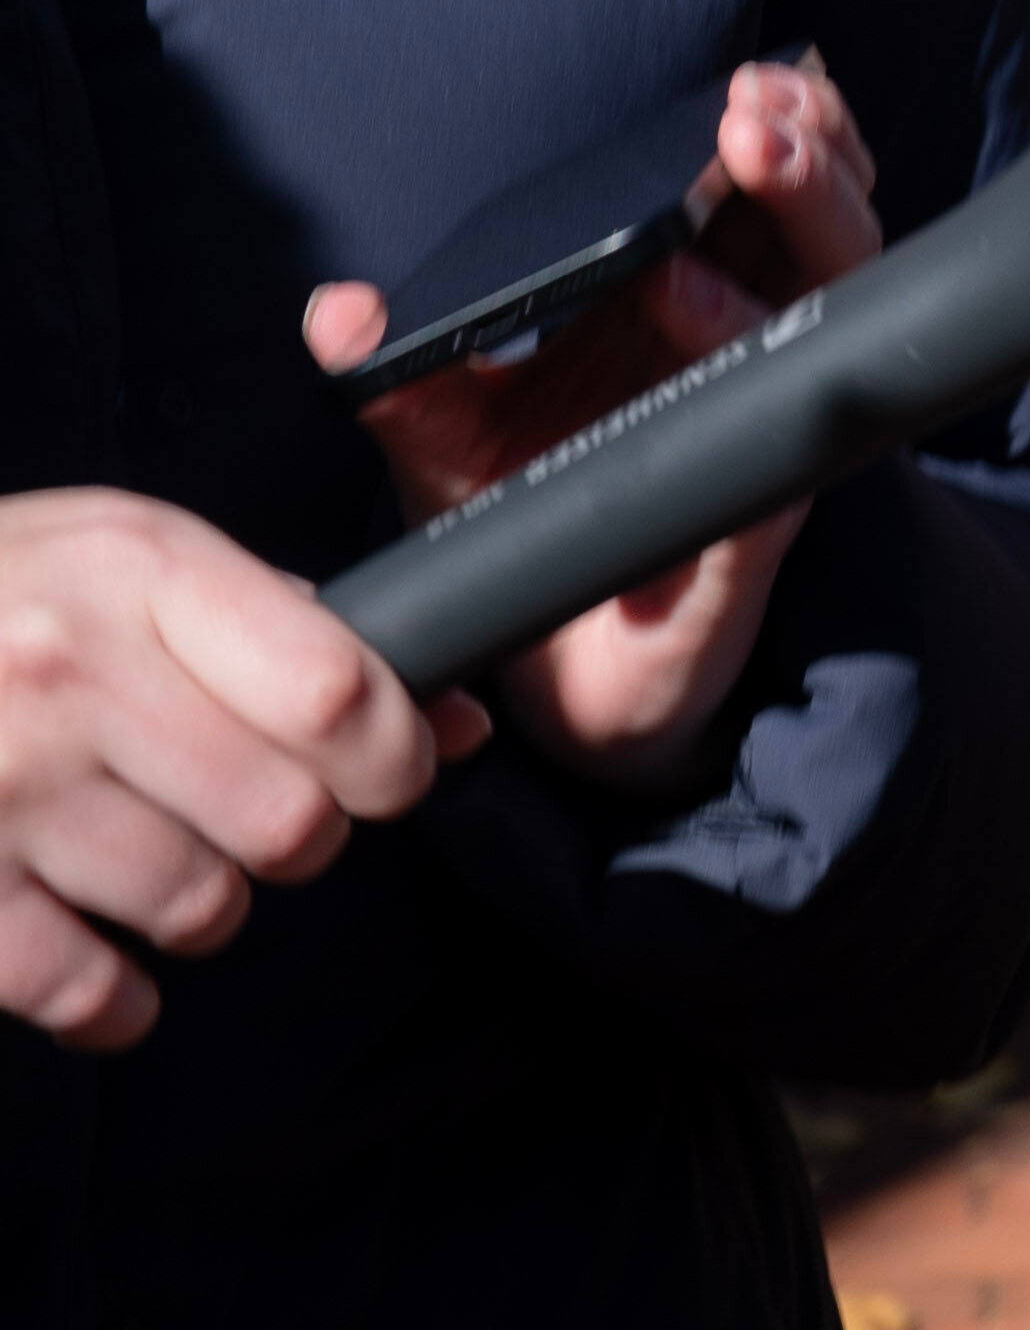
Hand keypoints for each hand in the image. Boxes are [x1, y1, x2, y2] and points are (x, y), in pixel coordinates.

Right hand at [0, 487, 474, 1048]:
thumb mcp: (127, 562)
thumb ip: (289, 628)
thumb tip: (451, 721)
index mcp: (140, 571)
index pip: (335, 689)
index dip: (391, 753)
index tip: (389, 773)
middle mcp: (71, 671)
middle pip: (287, 819)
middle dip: (298, 838)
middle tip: (257, 818)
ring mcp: (0, 783)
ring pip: (200, 906)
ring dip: (202, 905)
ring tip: (154, 858)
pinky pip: (83, 986)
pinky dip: (111, 998)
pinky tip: (99, 961)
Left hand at [300, 61, 881, 789]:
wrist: (565, 677)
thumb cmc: (530, 524)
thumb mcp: (449, 435)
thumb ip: (402, 369)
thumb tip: (337, 311)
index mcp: (702, 306)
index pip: (774, 192)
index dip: (784, 122)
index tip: (740, 83)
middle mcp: (756, 348)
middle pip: (833, 221)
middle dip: (810, 146)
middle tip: (754, 107)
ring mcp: (771, 417)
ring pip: (845, 288)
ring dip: (808, 209)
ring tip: (750, 153)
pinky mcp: (767, 499)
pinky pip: (783, 407)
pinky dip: (742, 340)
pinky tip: (689, 295)